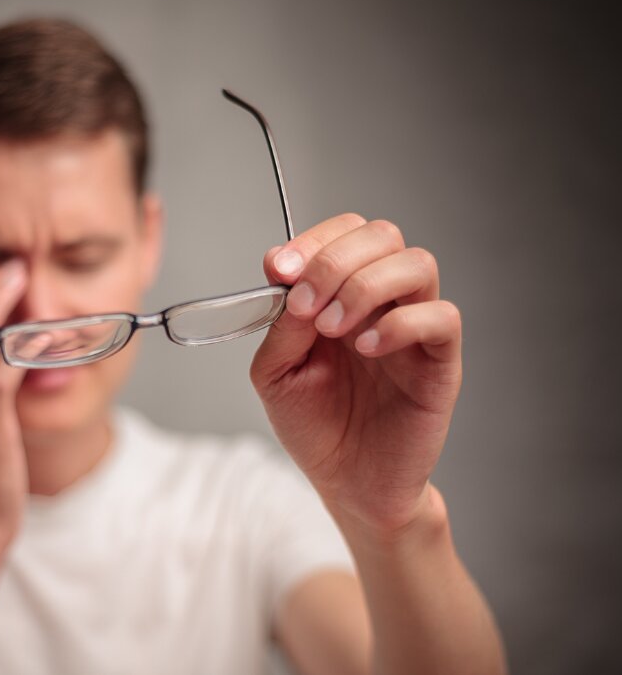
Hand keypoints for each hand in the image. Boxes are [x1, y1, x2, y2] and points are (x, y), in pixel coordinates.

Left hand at [251, 214, 461, 534]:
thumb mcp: (275, 373)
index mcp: (342, 294)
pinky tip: (365, 349)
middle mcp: (382, 302)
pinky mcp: (440, 362)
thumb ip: (280, 325)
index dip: (313, 240)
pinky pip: (441, 317)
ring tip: (333, 328)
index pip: (344, 233)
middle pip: (382, 235)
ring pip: (417, 263)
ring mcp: (414, 328)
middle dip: (334, 260)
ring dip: (365, 285)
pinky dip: (399, 324)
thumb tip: (287, 279)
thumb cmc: (314, 426)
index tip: (280, 269)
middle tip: (304, 304)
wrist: (347, 483)